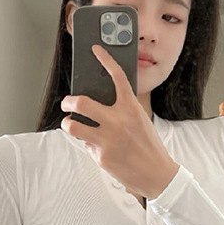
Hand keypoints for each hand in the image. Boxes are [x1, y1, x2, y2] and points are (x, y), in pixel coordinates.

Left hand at [60, 44, 179, 199]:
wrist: (156, 174)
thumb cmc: (149, 147)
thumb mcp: (141, 121)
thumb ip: (122, 110)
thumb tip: (99, 103)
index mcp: (130, 108)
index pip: (117, 77)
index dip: (105, 60)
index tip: (95, 50)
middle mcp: (116, 121)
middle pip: (80, 103)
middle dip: (67, 102)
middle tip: (67, 103)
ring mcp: (106, 140)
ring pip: (73, 126)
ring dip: (67, 123)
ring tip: (70, 123)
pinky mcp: (101, 157)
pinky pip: (85, 145)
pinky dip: (88, 144)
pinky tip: (98, 147)